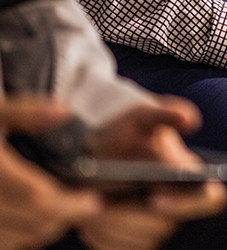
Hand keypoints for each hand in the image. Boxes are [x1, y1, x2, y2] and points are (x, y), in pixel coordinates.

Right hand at [0, 98, 100, 249]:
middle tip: (84, 208)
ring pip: (14, 240)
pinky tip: (28, 224)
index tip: (92, 202)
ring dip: (41, 231)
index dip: (70, 205)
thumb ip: (25, 112)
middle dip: (63, 219)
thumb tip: (64, 110)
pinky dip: (17, 239)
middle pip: (31, 223)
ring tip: (60, 215)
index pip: (38, 198)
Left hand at [79, 98, 226, 249]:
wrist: (97, 152)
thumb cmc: (127, 134)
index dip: (186, 205)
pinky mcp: (134, 242)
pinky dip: (103, 238)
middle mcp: (180, 206)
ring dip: (113, 227)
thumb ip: (166, 113)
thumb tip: (188, 120)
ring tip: (91, 210)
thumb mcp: (143, 117)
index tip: (155, 198)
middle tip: (102, 205)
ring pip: (143, 241)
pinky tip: (90, 223)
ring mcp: (157, 228)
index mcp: (193, 176)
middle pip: (165, 226)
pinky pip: (120, 249)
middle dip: (131, 217)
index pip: (210, 200)